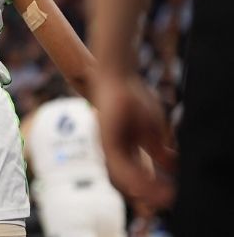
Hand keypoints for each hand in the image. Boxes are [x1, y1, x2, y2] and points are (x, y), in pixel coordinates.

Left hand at [95, 74, 175, 209]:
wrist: (116, 76)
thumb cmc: (132, 99)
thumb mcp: (150, 128)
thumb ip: (156, 149)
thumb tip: (171, 165)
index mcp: (121, 148)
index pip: (135, 176)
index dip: (150, 189)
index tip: (167, 196)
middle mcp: (112, 150)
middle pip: (128, 181)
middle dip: (148, 194)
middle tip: (167, 201)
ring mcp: (107, 145)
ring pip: (124, 177)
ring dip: (145, 189)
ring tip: (163, 196)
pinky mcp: (106, 139)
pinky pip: (120, 165)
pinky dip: (136, 176)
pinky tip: (149, 182)